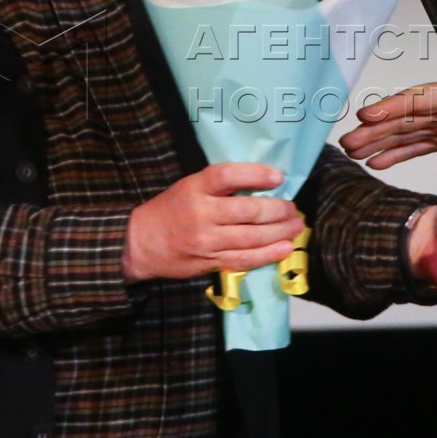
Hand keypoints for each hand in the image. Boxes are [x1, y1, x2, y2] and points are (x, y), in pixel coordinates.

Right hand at [123, 164, 303, 281]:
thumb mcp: (189, 186)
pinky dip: (268, 255)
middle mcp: (201, 213)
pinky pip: (244, 260)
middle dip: (278, 210)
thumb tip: (263, 183)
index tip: (279, 177)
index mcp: (195, 188)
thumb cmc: (170, 210)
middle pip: (248, 211)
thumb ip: (219, 185)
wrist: (141, 243)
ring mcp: (206, 241)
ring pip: (251, 237)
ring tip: (296, 226)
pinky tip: (285, 248)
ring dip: (280, 232)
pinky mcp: (210, 262)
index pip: (227, 176)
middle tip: (294, 208)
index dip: (256, 175)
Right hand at [340, 78, 436, 169]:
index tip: (368, 114)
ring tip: (351, 151)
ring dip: (378, 142)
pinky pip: (416, 146)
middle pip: (404, 117)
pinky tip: (375, 162)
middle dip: (376, 129)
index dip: (394, 107)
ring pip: (405, 132)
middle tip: (348, 141)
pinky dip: (395, 154)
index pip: (421, 99)